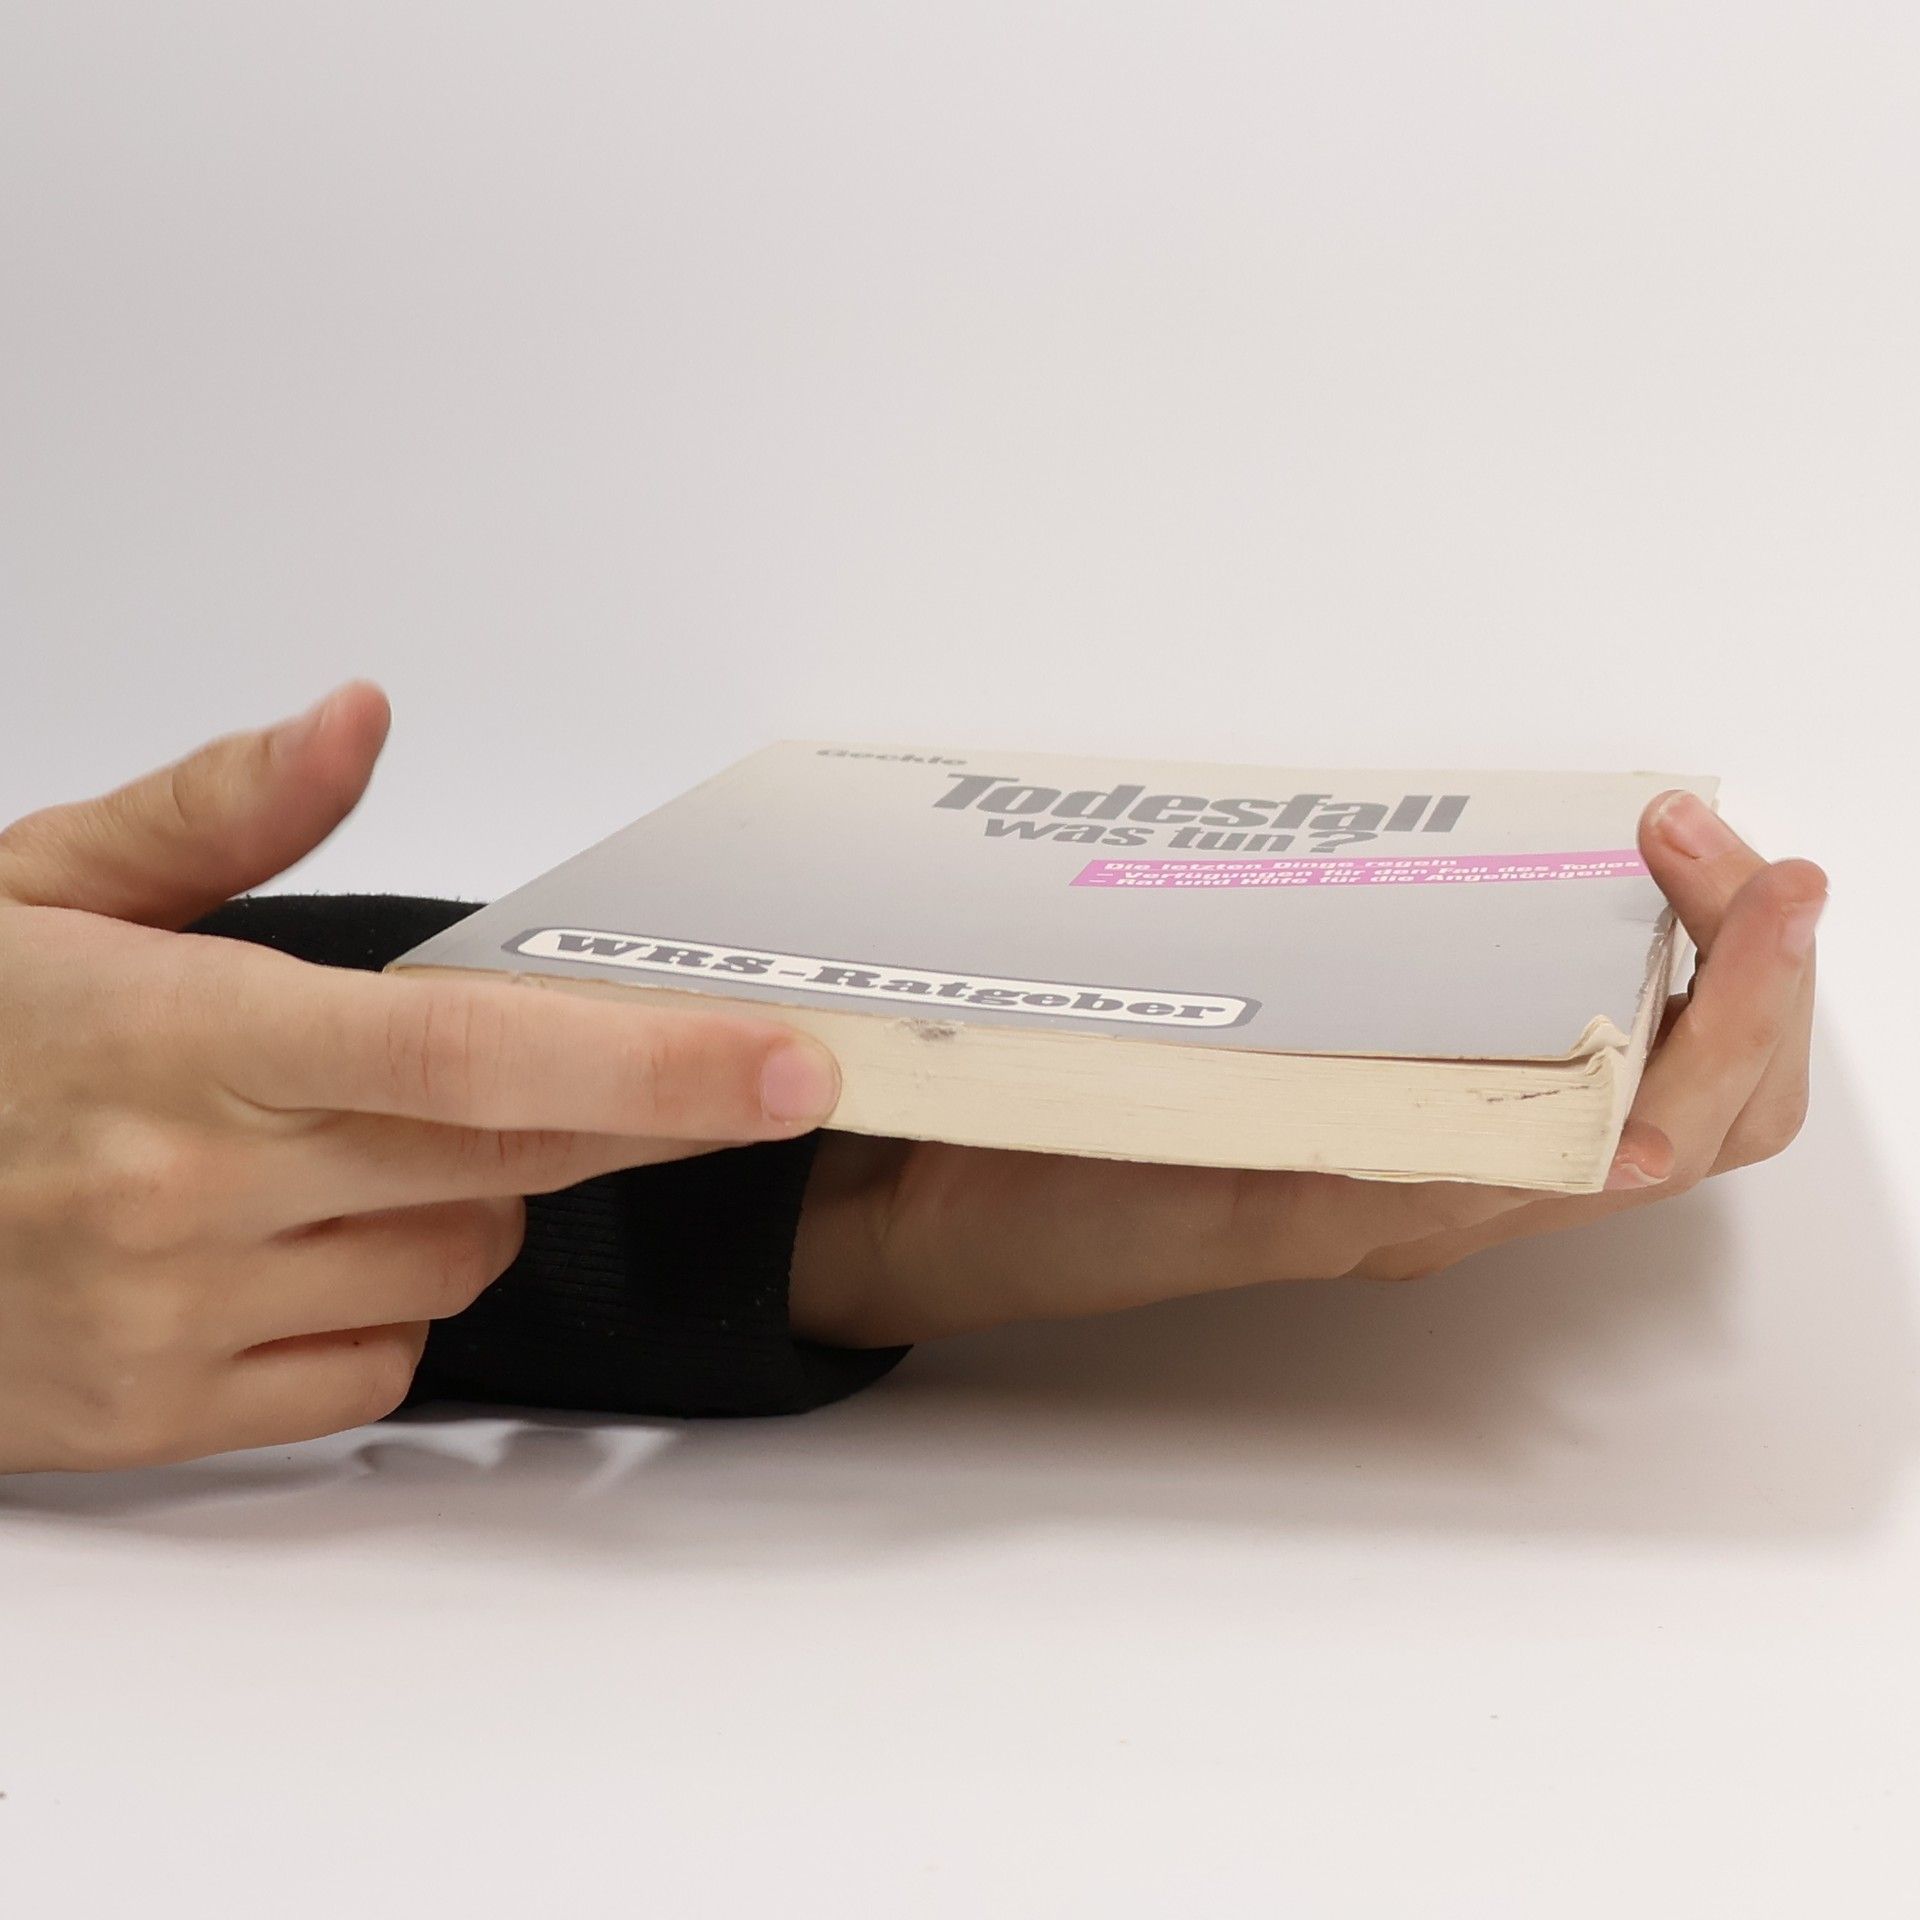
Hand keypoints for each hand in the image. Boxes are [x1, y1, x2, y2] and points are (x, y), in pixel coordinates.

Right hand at [0, 682, 841, 1472]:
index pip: (473, 1052)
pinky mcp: (157, 1416)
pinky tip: (291, 1248)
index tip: (791, 1062)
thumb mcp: (34, 887)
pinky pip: (378, 1374)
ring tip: (337, 1149)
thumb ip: (214, 811)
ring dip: (464, 1204)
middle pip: (511, 1162)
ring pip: (461, 1267)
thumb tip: (355, 719)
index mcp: (183, 1034)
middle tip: (630, 1072)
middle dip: (604, 1117)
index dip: (655, 1062)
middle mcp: (191, 1189)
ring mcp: (175, 1318)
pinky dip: (384, 1310)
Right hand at [789, 792, 1823, 1344]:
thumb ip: (1392, 1176)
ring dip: (1686, 955)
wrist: (950, 1209)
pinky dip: (1587, 948)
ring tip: (1665, 848)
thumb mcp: (1236, 1198)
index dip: (1742, 1011)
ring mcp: (1409, 1128)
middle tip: (1696, 841)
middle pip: (1696, 1102)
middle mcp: (1447, 1172)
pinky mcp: (1354, 1079)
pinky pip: (1521, 1026)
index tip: (1755, 885)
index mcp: (1435, 1204)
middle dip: (1743, 968)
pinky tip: (1560, 883)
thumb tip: (1579, 1150)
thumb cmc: (1072, 1215)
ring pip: (1633, 1066)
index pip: (1667, 1129)